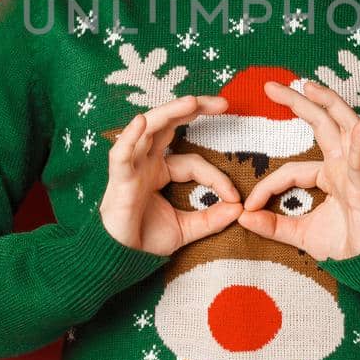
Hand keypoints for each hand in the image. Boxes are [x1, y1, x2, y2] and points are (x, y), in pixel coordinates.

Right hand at [102, 94, 241, 254]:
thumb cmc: (146, 239)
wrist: (121, 258)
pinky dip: (129, 137)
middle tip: (223, 102)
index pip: (194, 162)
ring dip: (170, 112)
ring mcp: (132, 166)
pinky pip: (121, 153)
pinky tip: (140, 122)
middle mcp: (146, 161)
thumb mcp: (186, 229)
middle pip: (169, 125)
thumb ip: (211, 219)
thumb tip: (239, 209)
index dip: (217, 178)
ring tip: (192, 101)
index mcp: (161, 170)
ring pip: (149, 129)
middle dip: (194, 109)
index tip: (236, 198)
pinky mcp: (119, 178)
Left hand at [236, 79, 359, 261]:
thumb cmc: (343, 245)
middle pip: (321, 125)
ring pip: (343, 128)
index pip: (290, 170)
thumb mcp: (300, 234)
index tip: (248, 207)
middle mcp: (342, 166)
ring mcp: (355, 172)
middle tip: (270, 85)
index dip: (267, 186)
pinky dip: (359, 144)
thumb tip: (242, 217)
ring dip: (329, 104)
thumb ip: (273, 225)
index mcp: (328, 174)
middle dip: (298, 102)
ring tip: (310, 86)